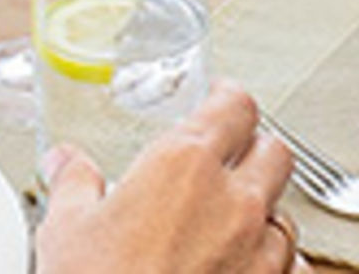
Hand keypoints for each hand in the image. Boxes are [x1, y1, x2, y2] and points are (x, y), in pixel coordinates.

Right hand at [34, 84, 299, 273]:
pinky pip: (294, 269)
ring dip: (264, 216)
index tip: (221, 103)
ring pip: (286, 214)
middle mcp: (234, 202)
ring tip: (233, 227)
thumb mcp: (68, 231)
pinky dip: (278, 267)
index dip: (228, 101)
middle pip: (275, 152)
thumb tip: (65, 163)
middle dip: (256, 152)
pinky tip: (253, 269)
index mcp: (185, 165)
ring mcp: (259, 252)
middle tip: (230, 162)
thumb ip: (74, 184)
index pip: (235, 106)